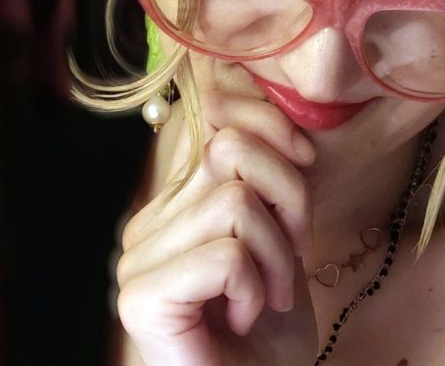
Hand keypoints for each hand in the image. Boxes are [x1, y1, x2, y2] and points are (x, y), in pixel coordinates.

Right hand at [115, 90, 318, 365]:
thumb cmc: (272, 326)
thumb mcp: (283, 230)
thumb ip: (272, 177)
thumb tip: (287, 126)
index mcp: (177, 198)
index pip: (215, 118)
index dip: (270, 125)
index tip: (307, 162)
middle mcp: (149, 220)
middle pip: (231, 150)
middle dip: (287, 197)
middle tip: (293, 253)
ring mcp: (138, 258)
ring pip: (235, 201)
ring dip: (277, 254)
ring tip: (273, 294)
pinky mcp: (141, 297)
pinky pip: (226, 256)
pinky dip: (255, 288)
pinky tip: (245, 317)